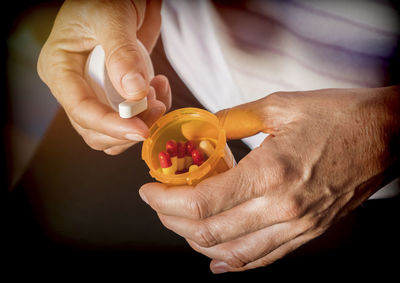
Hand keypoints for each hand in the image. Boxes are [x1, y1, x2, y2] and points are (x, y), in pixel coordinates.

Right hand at [37, 0, 170, 154]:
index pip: (80, 109)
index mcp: (60, 68)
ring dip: (141, 121)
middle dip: (128, 126)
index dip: (110, 125)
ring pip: (113, 130)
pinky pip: (130, 117)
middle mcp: (75, 86)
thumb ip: (122, 54)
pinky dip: (149, 112)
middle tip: (156, 106)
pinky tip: (159, 88)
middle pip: (95, 129)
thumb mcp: (111, 17)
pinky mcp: (116, 93)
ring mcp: (96, 92)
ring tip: (157, 92)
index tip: (139, 129)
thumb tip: (133, 93)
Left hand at [139, 86, 399, 272]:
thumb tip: (198, 130)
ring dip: (197, 240)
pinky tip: (219, 259)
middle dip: (173, 219)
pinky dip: (235, 261)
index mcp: (271, 173)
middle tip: (158, 202)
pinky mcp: (308, 231)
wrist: (388, 134)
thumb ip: (230, 120)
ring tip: (179, 222)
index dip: (166, 200)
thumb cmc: (338, 116)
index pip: (203, 202)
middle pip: (211, 231)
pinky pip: (265, 258)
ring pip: (234, 252)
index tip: (149, 190)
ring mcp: (298, 226)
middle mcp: (283, 208)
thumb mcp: (278, 106)